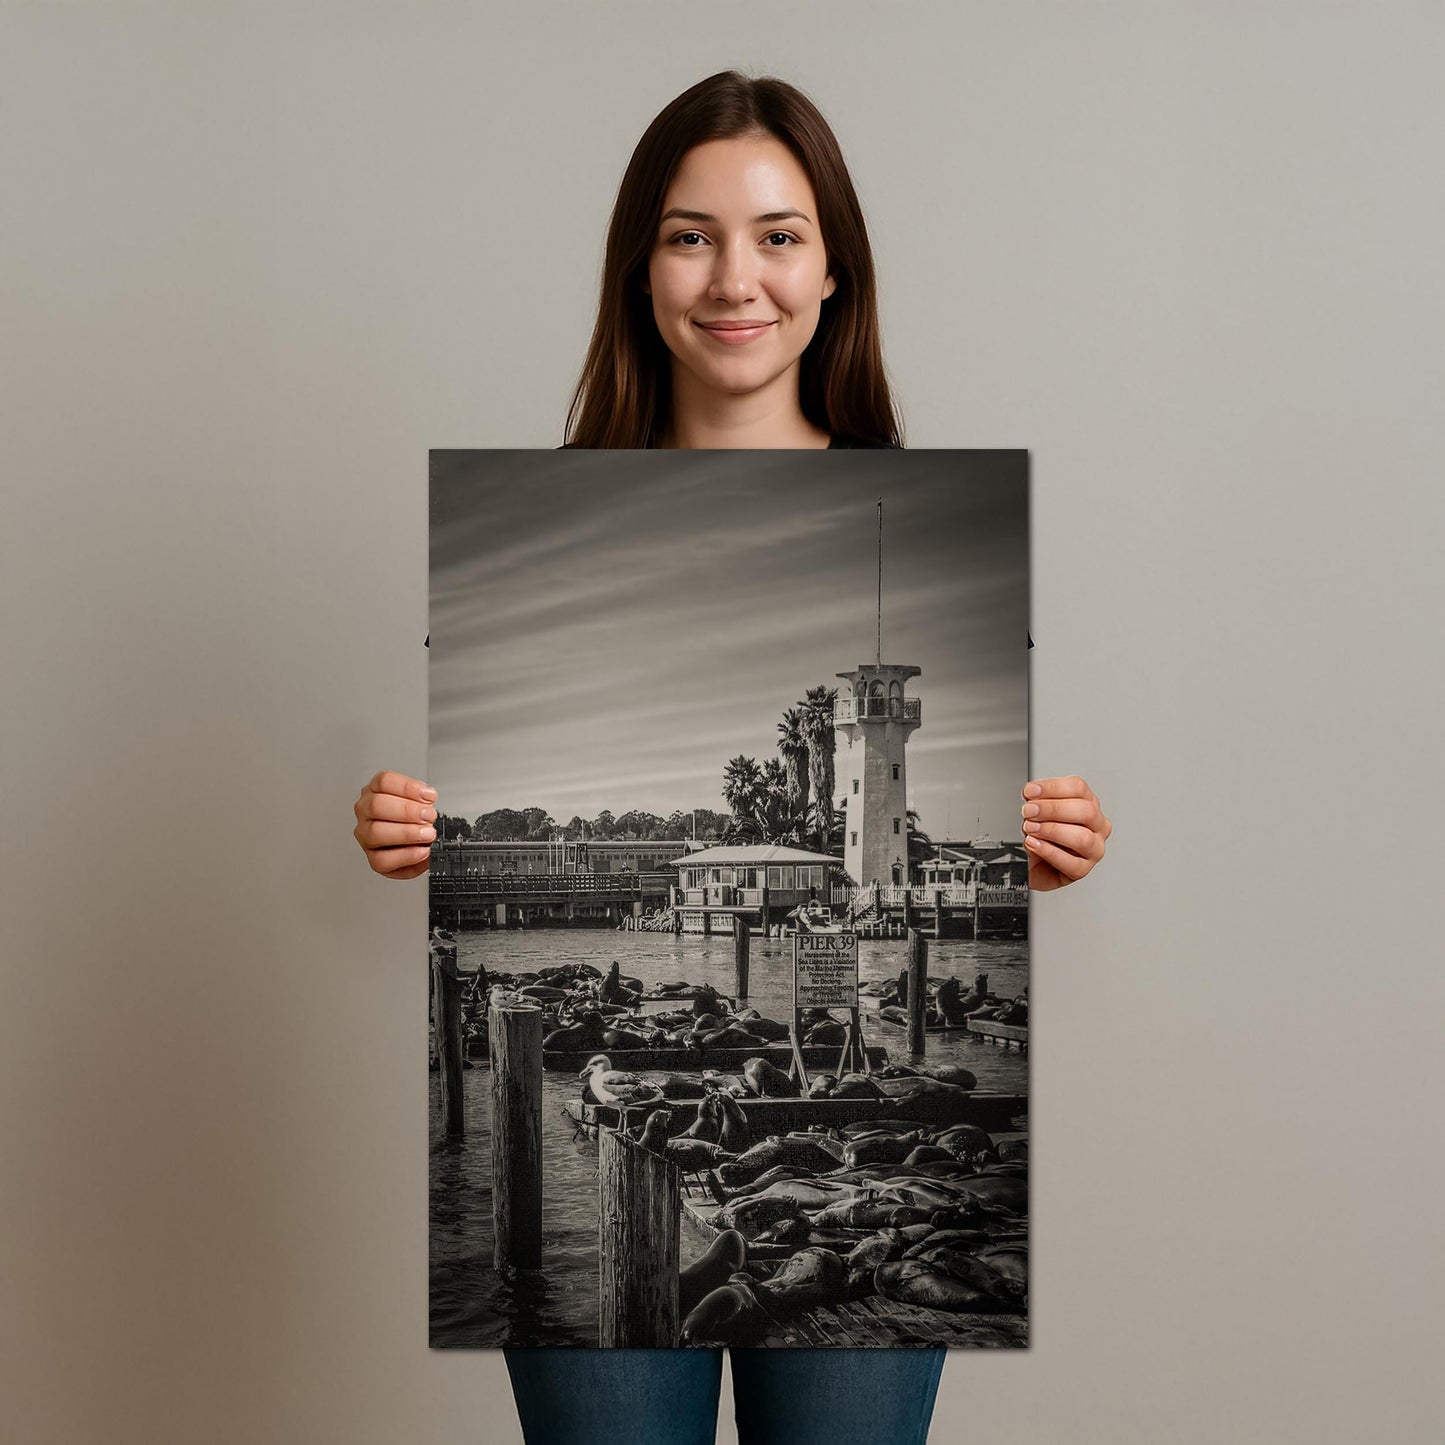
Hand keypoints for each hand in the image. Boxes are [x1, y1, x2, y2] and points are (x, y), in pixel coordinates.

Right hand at [353, 771, 437, 879]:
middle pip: (376, 805)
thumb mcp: (421, 803)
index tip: (429, 796)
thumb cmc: (417, 821)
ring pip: (376, 832)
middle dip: (407, 811)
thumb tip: (428, 798)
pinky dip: (407, 855)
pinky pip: (383, 859)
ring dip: (407, 833)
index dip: (408, 788)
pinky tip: (422, 851)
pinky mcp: (373, 858)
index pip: (383, 781)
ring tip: (427, 834)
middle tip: (428, 816)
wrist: (419, 847)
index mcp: (376, 791)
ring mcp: (366, 835)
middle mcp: (366, 811)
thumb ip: (423, 799)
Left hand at [1020, 775, 1110, 890]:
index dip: (1053, 788)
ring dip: (1052, 831)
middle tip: (1029, 811)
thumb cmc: (1040, 837)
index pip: (1078, 788)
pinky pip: (1071, 862)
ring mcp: (1094, 849)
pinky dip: (1049, 851)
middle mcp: (1096, 825)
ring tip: (1030, 828)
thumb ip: (1037, 802)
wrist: (1034, 867)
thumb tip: (1031, 794)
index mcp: (1088, 804)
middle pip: (1085, 811)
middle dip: (1052, 809)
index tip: (1031, 791)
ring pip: (1082, 838)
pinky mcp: (1084, 869)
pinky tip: (1034, 844)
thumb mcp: (1037, 814)